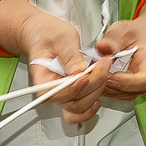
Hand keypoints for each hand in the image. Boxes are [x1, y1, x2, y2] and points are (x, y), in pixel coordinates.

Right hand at [0, 0, 111, 124]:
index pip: (52, 94)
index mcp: (42, 77)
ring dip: (96, 92)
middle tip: (103, 65)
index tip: (85, 76)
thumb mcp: (61, 39)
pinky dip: (91, 106)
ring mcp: (63, 94)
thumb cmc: (50, 35)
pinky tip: (99, 93)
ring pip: (79, 106)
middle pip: (70, 102)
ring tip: (104, 71)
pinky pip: (81, 109)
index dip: (71, 89)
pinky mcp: (73, 93)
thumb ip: (70, 55)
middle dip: (92, 86)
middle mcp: (52, 90)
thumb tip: (79, 72)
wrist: (47, 35)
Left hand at [99, 1, 145, 101]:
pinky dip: (101, 87)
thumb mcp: (123, 30)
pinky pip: (112, 94)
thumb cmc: (135, 35)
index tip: (111, 75)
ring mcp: (136, 87)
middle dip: (108, 83)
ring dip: (103, 86)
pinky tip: (96, 75)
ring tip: (94, 70)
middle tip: (93, 71)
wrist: (143, 39)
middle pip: (130, 92)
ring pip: (119, 95)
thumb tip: (102, 47)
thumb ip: (112, 39)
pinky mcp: (126, 91)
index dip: (128, 81)